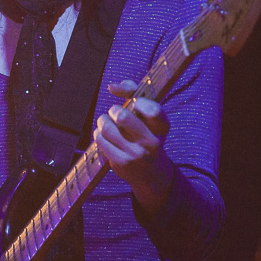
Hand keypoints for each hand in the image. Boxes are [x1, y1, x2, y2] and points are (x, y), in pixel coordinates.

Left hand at [94, 80, 175, 213]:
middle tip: (115, 113)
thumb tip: (113, 86)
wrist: (150, 173)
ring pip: (107, 127)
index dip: (140, 102)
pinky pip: (101, 140)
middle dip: (114, 110)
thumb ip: (134, 92)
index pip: (153, 110)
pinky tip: (102, 135)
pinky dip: (98, 134)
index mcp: (162, 127)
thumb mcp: (147, 115)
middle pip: (122, 116)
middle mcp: (153, 142)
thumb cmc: (145, 134)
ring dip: (102, 121)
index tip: (135, 102)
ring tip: (105, 122)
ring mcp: (137, 154)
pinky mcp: (122, 163)